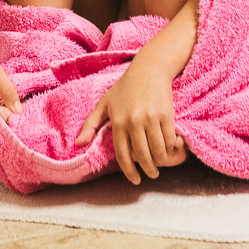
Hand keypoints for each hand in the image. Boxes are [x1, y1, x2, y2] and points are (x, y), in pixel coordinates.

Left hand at [75, 54, 187, 183]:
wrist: (149, 69)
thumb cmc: (125, 87)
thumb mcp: (104, 103)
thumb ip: (90, 124)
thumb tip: (78, 144)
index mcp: (118, 122)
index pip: (123, 155)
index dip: (129, 171)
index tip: (135, 180)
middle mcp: (134, 122)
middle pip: (142, 156)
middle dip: (148, 170)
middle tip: (151, 174)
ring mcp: (151, 118)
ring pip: (158, 151)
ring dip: (160, 162)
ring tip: (160, 164)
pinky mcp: (166, 114)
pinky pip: (169, 140)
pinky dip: (170, 148)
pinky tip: (168, 149)